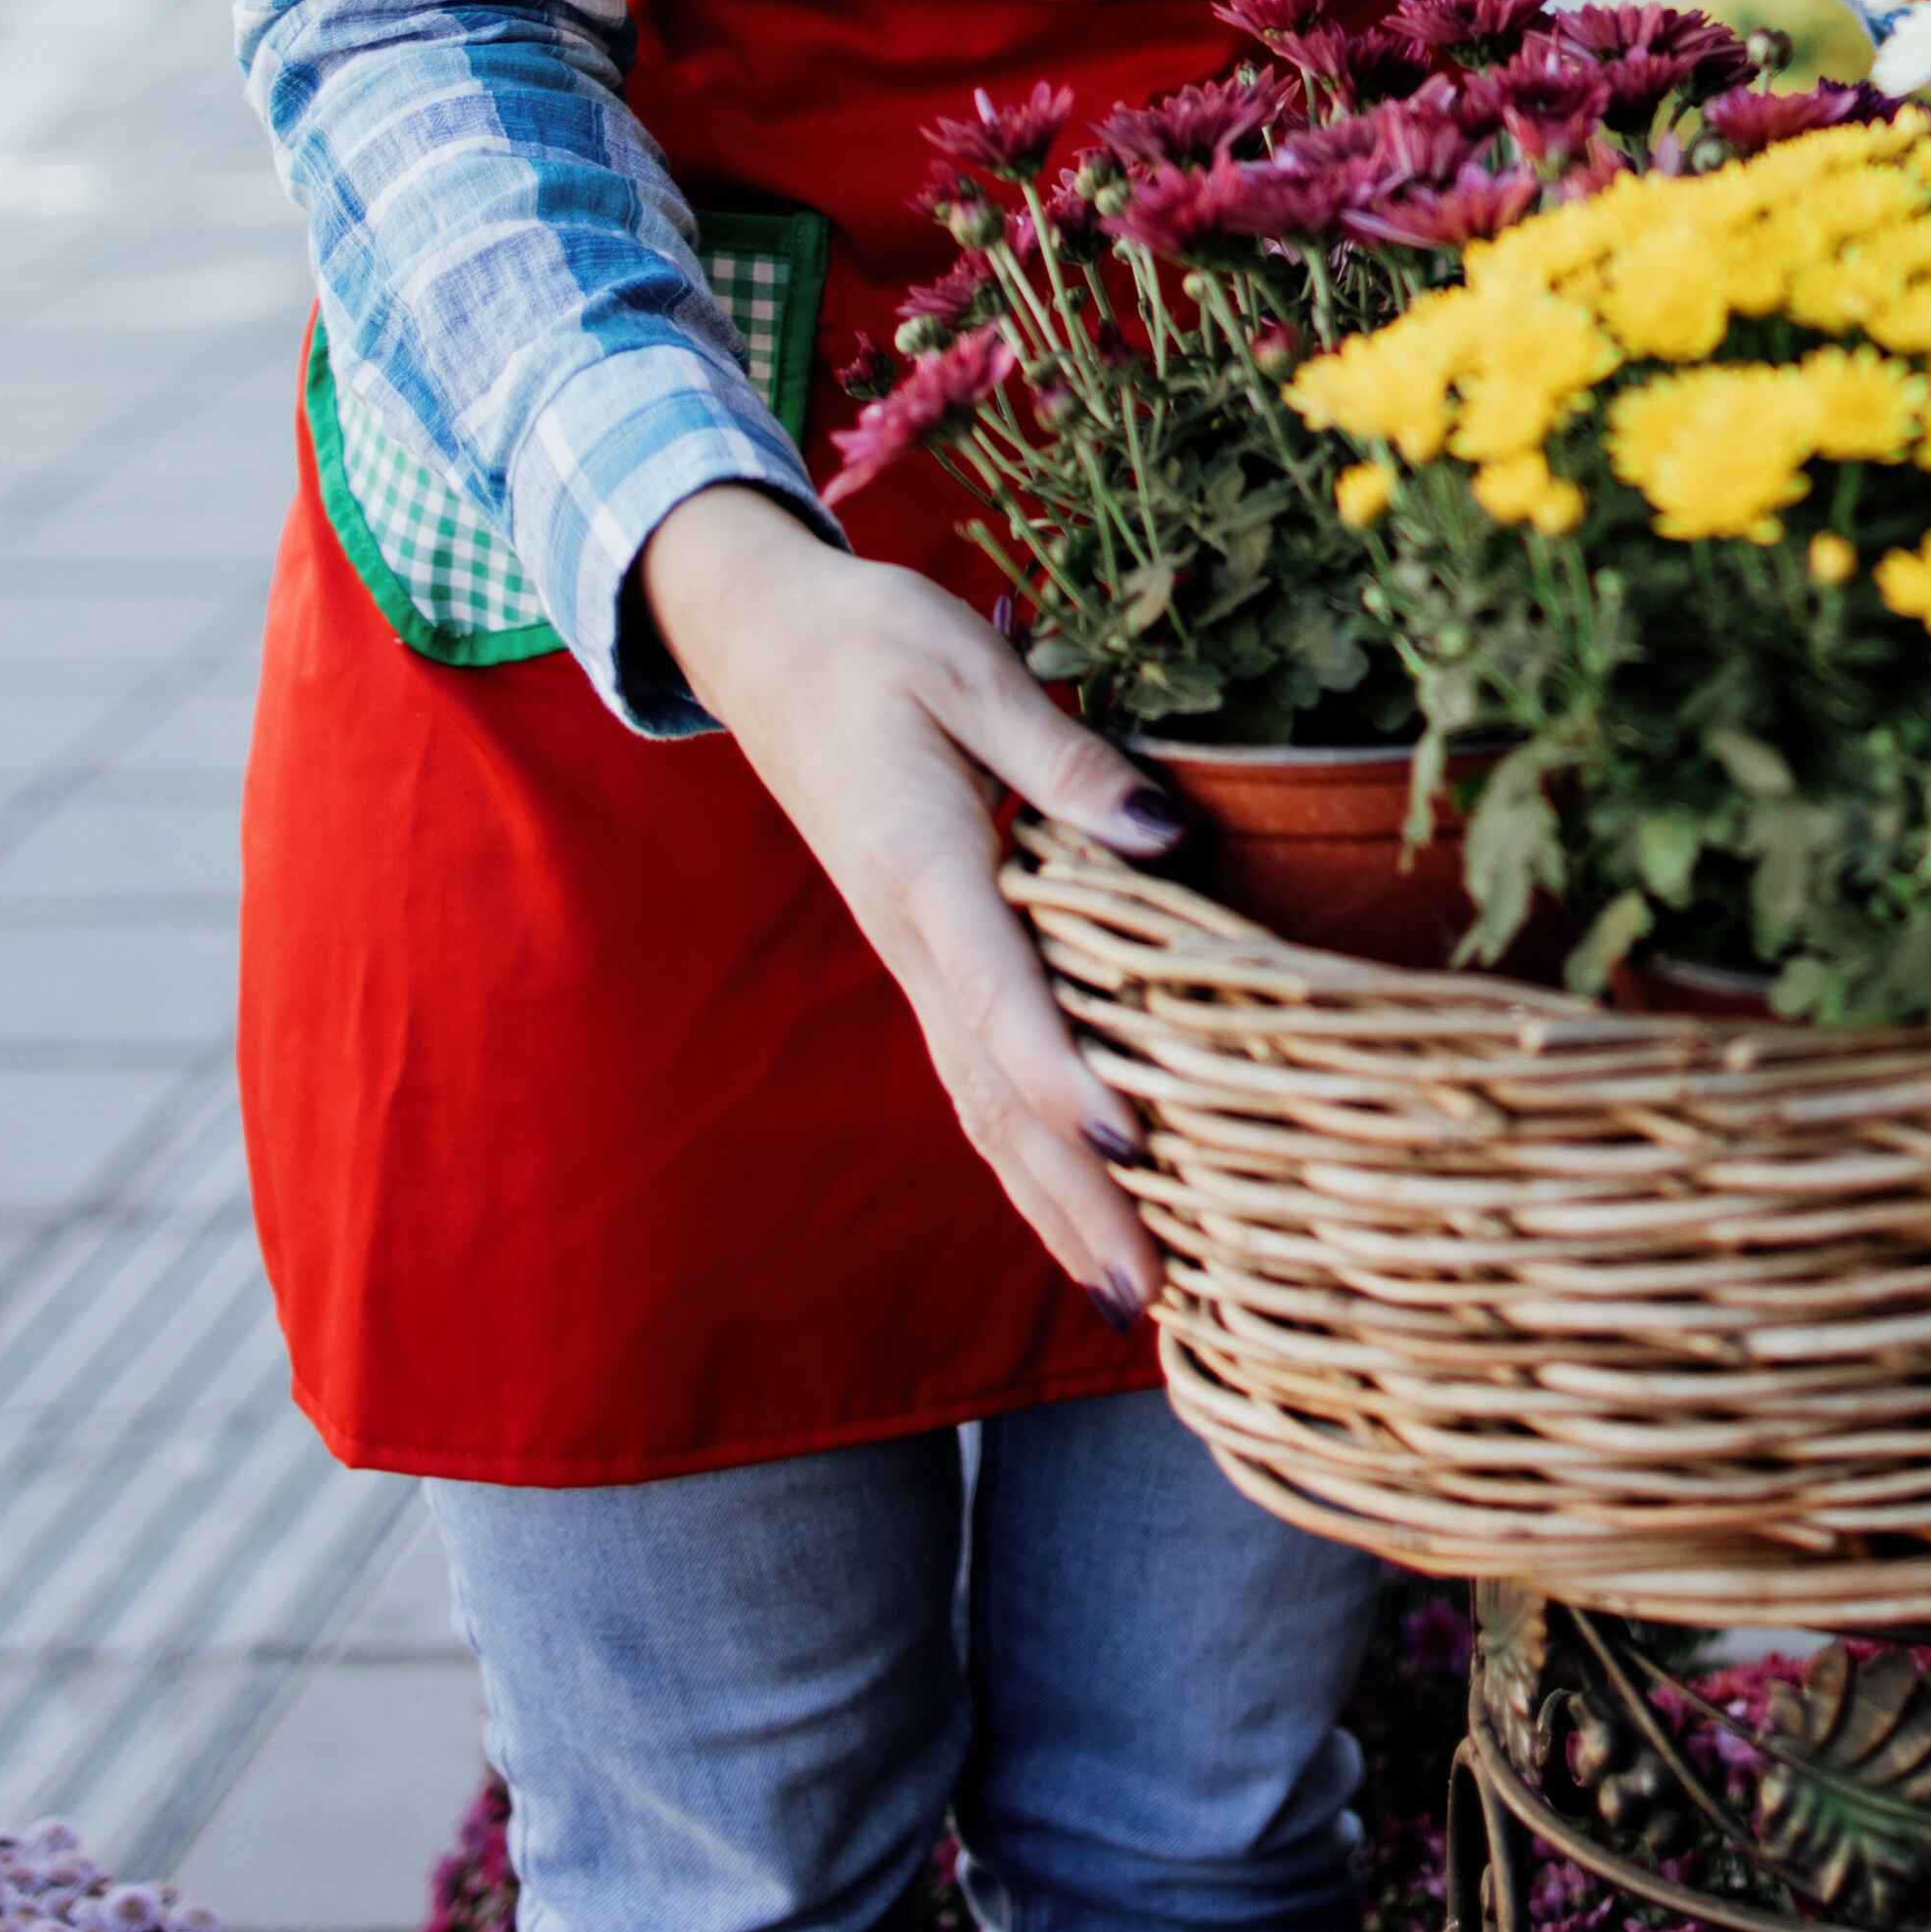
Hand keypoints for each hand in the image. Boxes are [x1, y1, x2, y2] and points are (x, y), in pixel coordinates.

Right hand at [641, 484, 1184, 1320]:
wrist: (766, 641)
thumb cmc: (876, 639)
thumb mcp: (970, 668)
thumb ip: (1065, 758)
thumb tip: (1164, 833)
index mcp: (924, 863)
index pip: (999, 990)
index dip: (1062, 1072)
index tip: (1129, 1140)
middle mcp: (912, 936)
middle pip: (995, 1090)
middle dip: (1073, 1195)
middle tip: (1155, 1288)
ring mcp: (910, 959)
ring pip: (981, 1105)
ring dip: (1052, 1202)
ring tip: (1134, 1292)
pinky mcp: (921, 958)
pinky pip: (973, 1078)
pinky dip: (1022, 1158)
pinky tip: (1074, 1210)